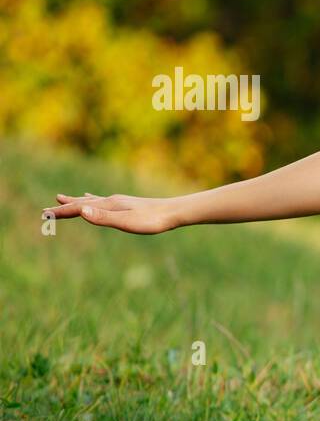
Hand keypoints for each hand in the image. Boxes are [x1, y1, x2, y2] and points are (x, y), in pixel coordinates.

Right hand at [42, 192, 178, 234]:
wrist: (174, 212)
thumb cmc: (153, 220)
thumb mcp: (127, 222)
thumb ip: (104, 217)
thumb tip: (82, 212)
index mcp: (108, 205)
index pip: (79, 209)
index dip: (62, 213)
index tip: (44, 215)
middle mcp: (111, 200)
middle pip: (81, 203)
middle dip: (64, 208)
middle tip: (46, 210)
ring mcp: (119, 202)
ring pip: (91, 201)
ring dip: (75, 201)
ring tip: (62, 198)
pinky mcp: (127, 205)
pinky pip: (103, 201)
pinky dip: (92, 200)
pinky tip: (93, 199)